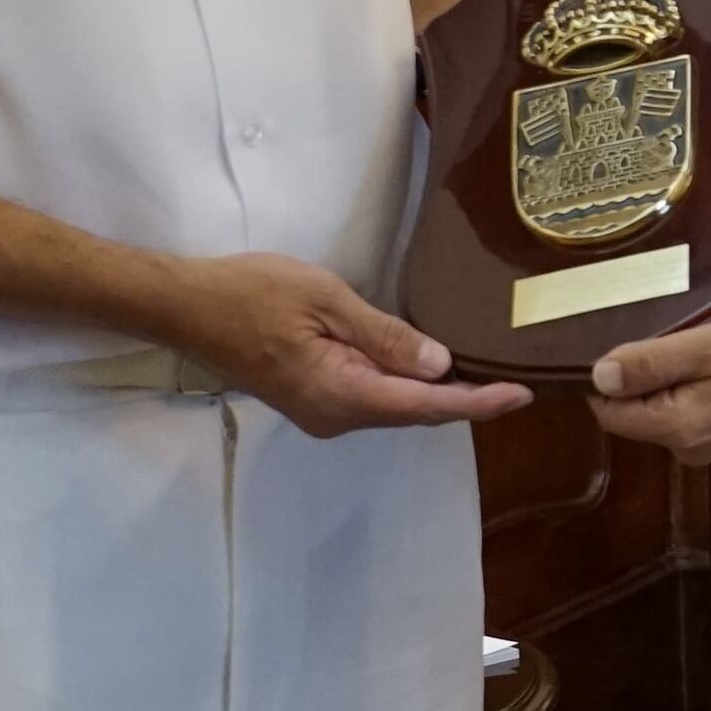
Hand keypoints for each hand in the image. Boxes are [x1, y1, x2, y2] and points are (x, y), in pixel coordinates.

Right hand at [151, 253, 528, 435]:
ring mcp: (323, 415)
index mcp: (342, 394)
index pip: (425, 405)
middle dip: (465, 400)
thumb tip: (439, 365)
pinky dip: (406, 389)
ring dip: (437, 395)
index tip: (521, 395)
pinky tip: (430, 369)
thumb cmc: (253, 293)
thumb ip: (384, 335)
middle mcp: (336, 417)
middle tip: (515, 379)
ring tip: (486, 373)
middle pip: (415, 414)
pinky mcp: (314, 403)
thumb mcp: (326, 299)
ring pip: (395, 409)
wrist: (189, 309)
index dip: (477, 402)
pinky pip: (373, 400)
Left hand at [590, 310, 710, 464]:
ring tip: (692, 345)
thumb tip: (598, 377)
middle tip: (672, 337)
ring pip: (654, 411)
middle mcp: (684, 449)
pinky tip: (707, 362)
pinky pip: (679, 412)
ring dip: (662, 379)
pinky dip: (682, 387)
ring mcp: (703, 447)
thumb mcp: (709, 346)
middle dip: (639, 375)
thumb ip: (651, 363)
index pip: (609, 412)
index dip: (606, 377)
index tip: (628, 341)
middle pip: (631, 413)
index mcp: (677, 429)